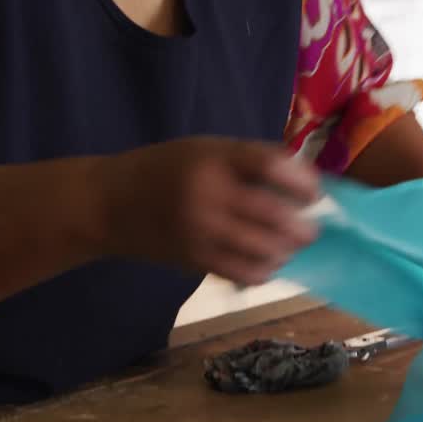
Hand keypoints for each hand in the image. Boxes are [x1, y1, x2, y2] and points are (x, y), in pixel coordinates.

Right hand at [96, 137, 320, 285]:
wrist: (108, 204)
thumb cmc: (164, 169)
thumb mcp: (204, 149)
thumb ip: (247, 161)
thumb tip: (301, 180)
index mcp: (214, 158)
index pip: (271, 166)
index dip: (302, 181)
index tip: (314, 192)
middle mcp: (209, 193)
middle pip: (273, 213)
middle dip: (302, 226)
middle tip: (310, 228)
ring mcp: (201, 230)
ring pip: (263, 248)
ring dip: (285, 250)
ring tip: (289, 247)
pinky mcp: (195, 259)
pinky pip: (242, 272)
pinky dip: (263, 271)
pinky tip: (266, 264)